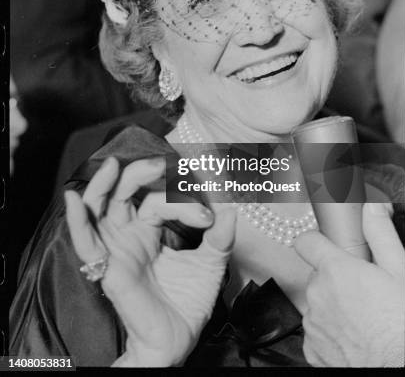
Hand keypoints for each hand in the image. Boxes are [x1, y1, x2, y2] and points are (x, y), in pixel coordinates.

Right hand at [65, 156, 235, 366]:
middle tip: (161, 164)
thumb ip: (221, 236)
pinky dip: (76, 220)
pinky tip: (74, 199)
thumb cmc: (188, 301)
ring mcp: (115, 248)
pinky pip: (85, 241)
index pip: (159, 198)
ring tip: (114, 165)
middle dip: (141, 173)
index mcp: (150, 228)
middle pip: (125, 191)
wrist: (177, 340)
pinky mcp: (106, 267)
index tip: (209, 218)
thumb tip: (230, 208)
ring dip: (103, 184)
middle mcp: (129, 232)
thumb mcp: (210, 262)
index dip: (183, 200)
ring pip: (100, 206)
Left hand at [294, 203, 403, 366]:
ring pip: (316, 303)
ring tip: (361, 316)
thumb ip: (380, 234)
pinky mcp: (312, 349)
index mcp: (336, 271)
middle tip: (361, 289)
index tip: (323, 245)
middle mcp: (318, 295)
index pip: (306, 241)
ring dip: (332, 305)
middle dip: (334, 278)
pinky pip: (316, 331)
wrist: (396, 370)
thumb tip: (372, 209)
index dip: (316, 241)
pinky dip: (330, 331)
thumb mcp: (399, 272)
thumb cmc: (399, 328)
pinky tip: (353, 335)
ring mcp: (313, 324)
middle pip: (316, 275)